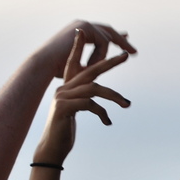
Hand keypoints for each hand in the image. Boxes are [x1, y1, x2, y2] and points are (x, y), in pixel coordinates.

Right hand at [33, 30, 131, 165]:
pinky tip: (107, 122)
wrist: (52, 149)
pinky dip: (103, 112)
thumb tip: (98, 93)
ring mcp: (62, 97)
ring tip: (127, 105)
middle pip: (90, 70)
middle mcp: (63, 88)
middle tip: (125, 55)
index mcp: (66, 86)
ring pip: (94, 88)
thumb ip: (85, 99)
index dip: (77, 46)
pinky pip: (90, 104)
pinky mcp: (64, 108)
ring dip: (114, 96)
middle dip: (109, 62)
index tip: (81, 31)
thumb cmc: (65, 131)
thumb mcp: (77, 111)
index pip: (73, 62)